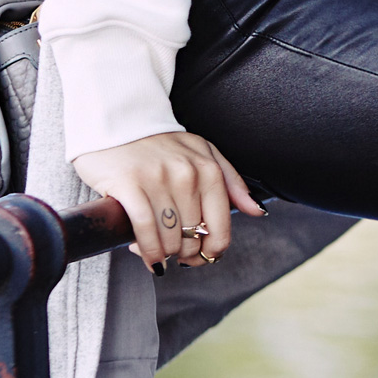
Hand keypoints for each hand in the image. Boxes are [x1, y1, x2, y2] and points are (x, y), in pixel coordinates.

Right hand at [71, 130, 263, 271]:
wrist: (119, 121)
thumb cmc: (162, 144)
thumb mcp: (204, 153)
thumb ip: (232, 183)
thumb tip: (258, 212)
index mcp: (209, 169)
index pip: (220, 228)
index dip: (211, 251)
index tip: (201, 255)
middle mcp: (187, 174)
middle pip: (193, 238)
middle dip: (184, 253)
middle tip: (174, 251)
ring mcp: (157, 179)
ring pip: (169, 238)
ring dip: (164, 253)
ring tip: (156, 248)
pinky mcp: (129, 184)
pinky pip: (145, 230)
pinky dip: (147, 250)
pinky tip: (144, 254)